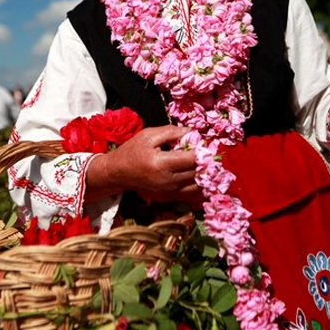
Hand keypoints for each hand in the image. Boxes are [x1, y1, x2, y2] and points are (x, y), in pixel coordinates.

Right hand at [86, 124, 201, 204]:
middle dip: (207, 163)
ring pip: (198, 187)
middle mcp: (167, 181)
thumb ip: (171, 132)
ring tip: (208, 166)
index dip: (202, 151)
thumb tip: (191, 132)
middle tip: (211, 154)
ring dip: (206, 176)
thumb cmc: (132, 151)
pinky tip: (203, 178)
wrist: (118, 173)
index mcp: (161, 164)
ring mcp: (169, 192)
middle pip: (198, 173)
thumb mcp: (149, 135)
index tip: (204, 144)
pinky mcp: (169, 198)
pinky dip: (200, 187)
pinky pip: (191, 195)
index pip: (192, 159)